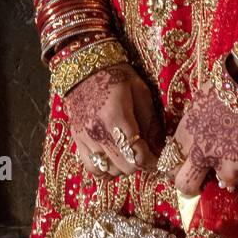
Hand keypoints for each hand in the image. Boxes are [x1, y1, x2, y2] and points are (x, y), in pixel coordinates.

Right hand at [63, 63, 162, 178]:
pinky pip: (91, 168)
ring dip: (122, 166)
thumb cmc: (117, 75)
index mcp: (116, 117)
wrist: (85, 66)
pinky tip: (112, 159)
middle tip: (145, 154)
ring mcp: (85, 138)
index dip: (152, 162)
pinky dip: (104, 169)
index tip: (159, 159)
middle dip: (139, 164)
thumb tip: (160, 148)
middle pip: (124, 167)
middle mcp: (98, 132)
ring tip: (128, 154)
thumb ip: (151, 122)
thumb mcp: (140, 92)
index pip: (138, 155)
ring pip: (108, 171)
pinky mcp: (77, 140)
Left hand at [169, 79, 237, 195]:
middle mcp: (201, 153)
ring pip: (224, 182)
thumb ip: (193, 128)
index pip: (170, 165)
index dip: (177, 168)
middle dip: (193, 185)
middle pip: (186, 185)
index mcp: (186, 135)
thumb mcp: (199, 104)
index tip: (184, 167)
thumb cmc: (225, 87)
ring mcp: (226, 163)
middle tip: (203, 179)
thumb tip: (192, 139)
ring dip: (231, 173)